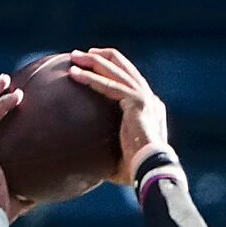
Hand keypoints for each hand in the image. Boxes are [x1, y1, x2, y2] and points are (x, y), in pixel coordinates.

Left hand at [68, 46, 173, 182]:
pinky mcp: (137, 102)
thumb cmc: (136, 170)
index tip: (91, 67)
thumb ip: (108, 147)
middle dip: (100, 58)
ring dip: (93, 62)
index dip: (110, 69)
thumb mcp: (121, 153)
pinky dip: (91, 79)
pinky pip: (110, 86)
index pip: (129, 79)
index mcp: (149, 108)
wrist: (151, 171)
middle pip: (123, 67)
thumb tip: (88, 160)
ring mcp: (144, 98)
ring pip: (115, 70)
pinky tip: (75, 74)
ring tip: (74, 57)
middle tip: (80, 55)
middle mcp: (149, 98)